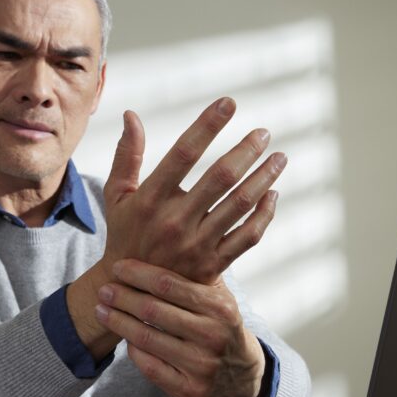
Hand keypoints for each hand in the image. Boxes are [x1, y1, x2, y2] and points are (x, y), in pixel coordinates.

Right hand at [67, 97, 284, 359]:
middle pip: (220, 177)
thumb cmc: (125, 234)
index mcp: (150, 199)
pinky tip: (273, 195)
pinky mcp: (213, 265)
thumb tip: (131, 115)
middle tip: (264, 133)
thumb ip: (127, 154)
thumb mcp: (117, 195)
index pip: (183, 153)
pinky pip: (248, 237)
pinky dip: (264, 215)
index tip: (228, 103)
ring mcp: (196, 245)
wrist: (132, 293)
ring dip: (264, 178)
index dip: (207, 125)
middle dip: (247, 150)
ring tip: (279, 158)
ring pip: (240, 205)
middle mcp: (175, 222)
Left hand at [94, 258, 266, 396]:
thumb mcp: (217, 295)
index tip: (117, 267)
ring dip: (118, 322)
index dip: (138, 273)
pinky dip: (133, 351)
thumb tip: (155, 234)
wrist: (241, 370)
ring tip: (101, 310)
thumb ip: (194, 272)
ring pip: (147, 339)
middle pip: (153, 310)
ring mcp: (203, 366)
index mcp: (219, 306)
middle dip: (122, 297)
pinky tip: (124, 338)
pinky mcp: (191, 391)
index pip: (168, 283)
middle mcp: (213, 335)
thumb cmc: (220, 322)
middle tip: (103, 289)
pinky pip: (150, 367)